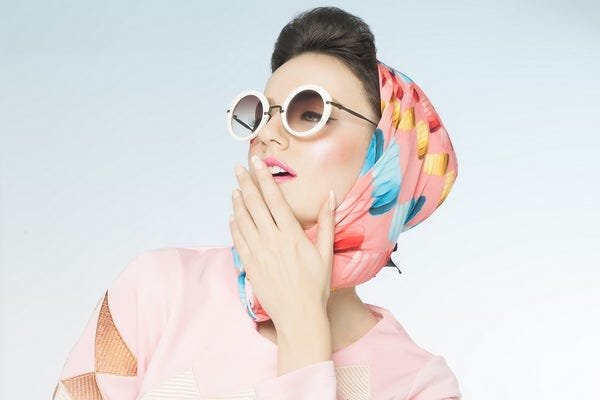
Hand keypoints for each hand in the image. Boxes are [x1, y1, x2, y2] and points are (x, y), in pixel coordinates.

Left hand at [229, 155, 336, 329]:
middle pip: (254, 204)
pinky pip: (237, 239)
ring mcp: (258, 252)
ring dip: (238, 201)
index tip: (257, 163)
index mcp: (291, 234)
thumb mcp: (325, 252)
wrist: (299, 316)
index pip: (274, 198)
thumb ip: (326, 222)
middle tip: (238, 168)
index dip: (264, 178)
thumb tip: (331, 196)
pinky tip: (233, 215)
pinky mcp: (249, 265)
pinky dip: (234, 224)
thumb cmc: (315, 286)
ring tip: (235, 187)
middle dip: (246, 183)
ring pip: (243, 219)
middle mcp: (272, 240)